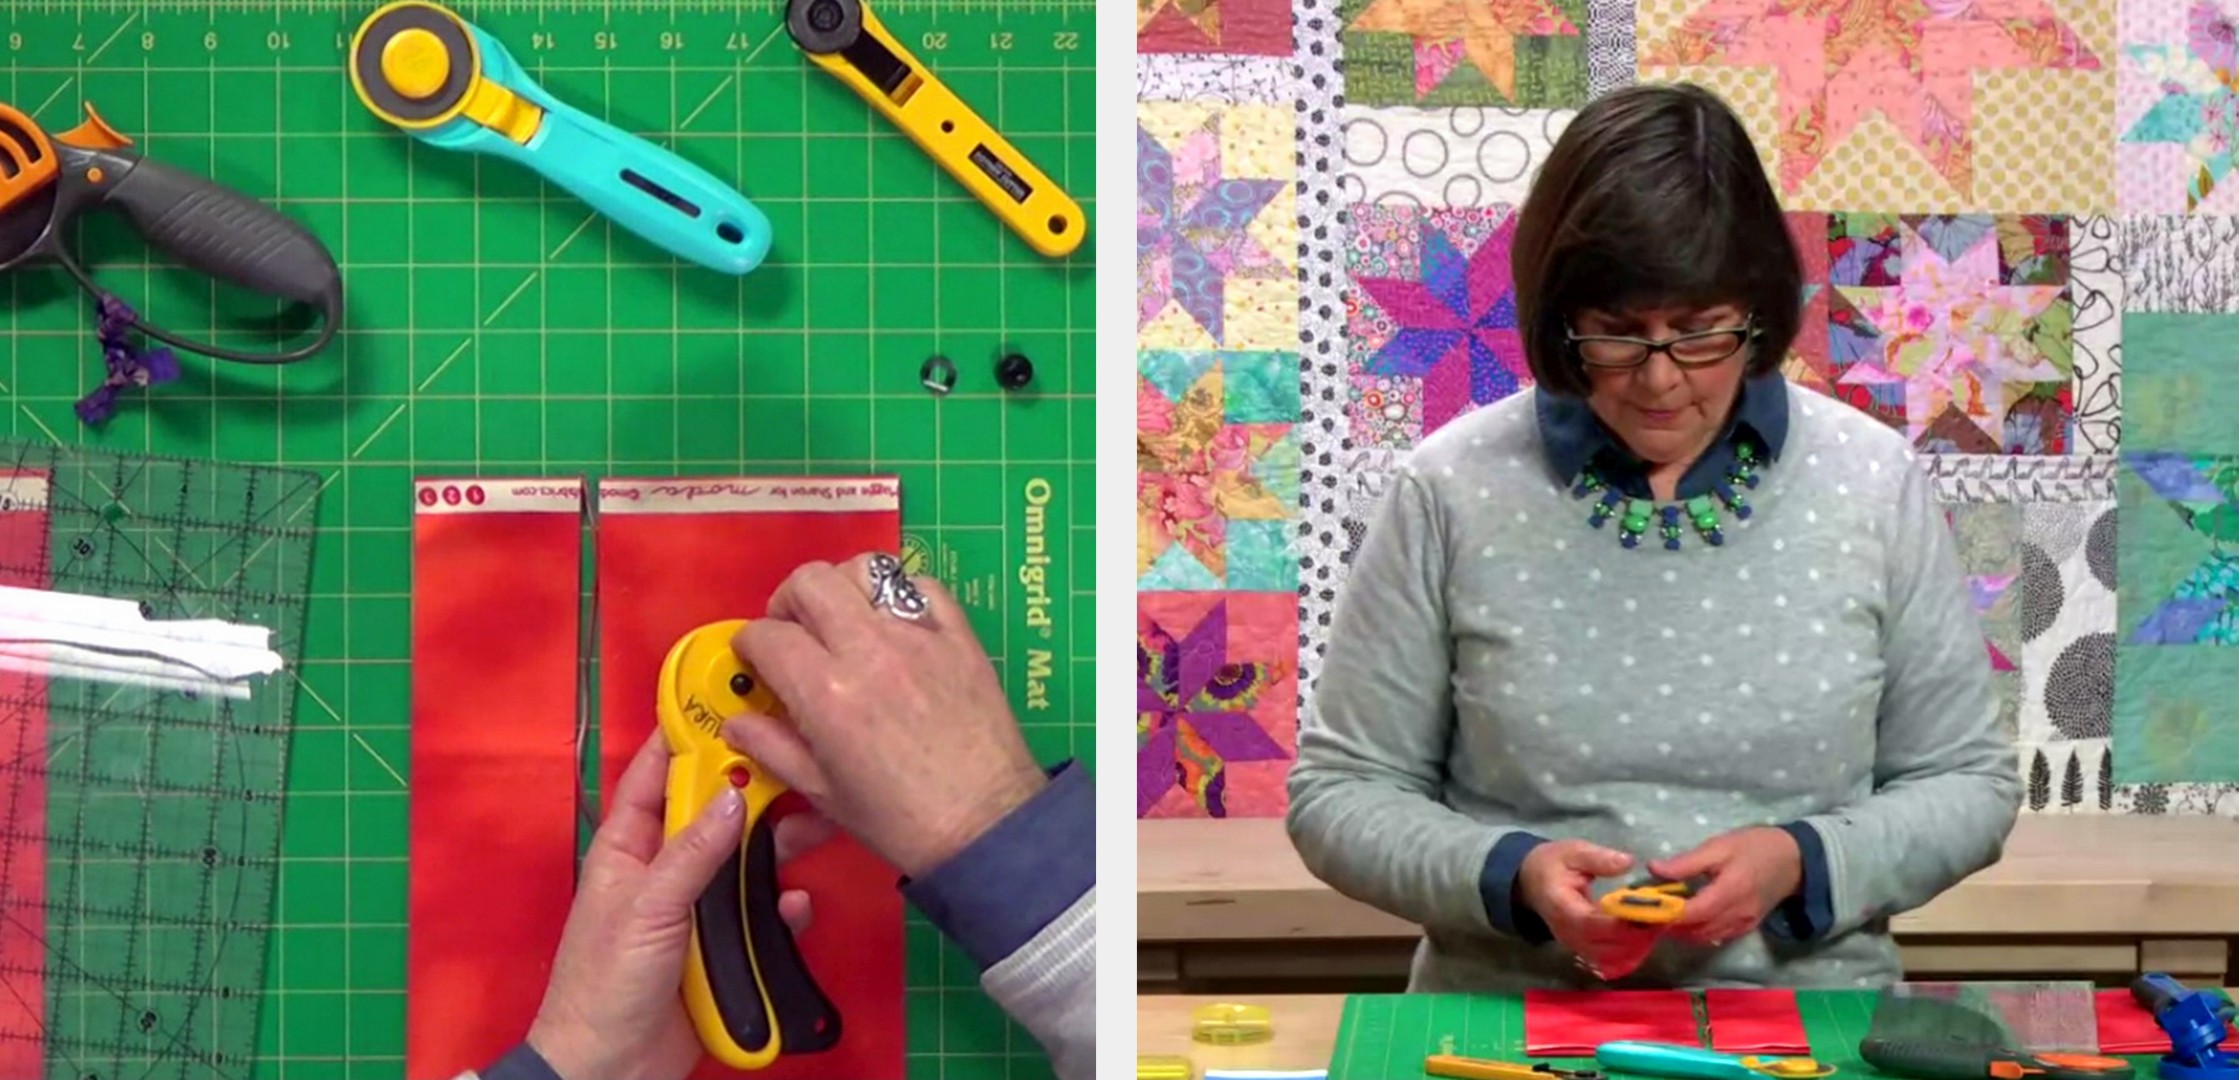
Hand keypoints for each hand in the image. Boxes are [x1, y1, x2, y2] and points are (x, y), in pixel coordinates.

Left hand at [525, 731, 832, 1079]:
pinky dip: (783, 906)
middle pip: (715, 809)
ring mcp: (696, 905)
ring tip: (818, 827)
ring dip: (779, 845)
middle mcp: (665, 867)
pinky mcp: (723, 944)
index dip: (690, 733)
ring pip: (746, 857)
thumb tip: (733, 795)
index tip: (729, 696)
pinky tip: (796, 904)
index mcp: (629, 845)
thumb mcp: (647, 909)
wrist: (610, 1071)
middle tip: (798, 761)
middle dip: (755, 787)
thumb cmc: (604, 986)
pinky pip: (762, 913)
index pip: (658, 771)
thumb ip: (693, 853)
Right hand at [724, 553, 1047, 878]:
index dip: (749, 645)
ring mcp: (918, 636)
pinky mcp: (958, 636)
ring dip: (842, 588)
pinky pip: (923, 584)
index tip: (754, 659)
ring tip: (841, 621)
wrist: (986, 825)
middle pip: (810, 581)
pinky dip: (900, 592)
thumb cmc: (905, 821)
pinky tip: (894, 623)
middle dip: (787, 602)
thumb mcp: (824, 793)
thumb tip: (738, 724)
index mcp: (828, 693)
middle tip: (791, 633)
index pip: (767, 635)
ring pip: (865, 569)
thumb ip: (774, 749)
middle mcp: (870, 651)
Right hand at [1516, 839, 1663, 980]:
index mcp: (1563, 908)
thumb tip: (1627, 862)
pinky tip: (1646, 937)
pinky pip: (1611, 961)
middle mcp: (1569, 934)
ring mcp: (1576, 946)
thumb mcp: (1573, 851)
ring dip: (1638, 946)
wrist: (1530, 883)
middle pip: (1607, 947)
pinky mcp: (1584, 951)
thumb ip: (1598, 858)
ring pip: (1612, 959)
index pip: (1594, 923)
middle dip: (1639, 936)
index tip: (1652, 912)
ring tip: (1660, 925)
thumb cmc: (1552, 864)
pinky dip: (1631, 953)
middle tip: (1665, 917)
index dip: (1623, 923)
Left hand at [1648, 826, 1802, 946]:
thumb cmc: (1754, 847)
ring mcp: (1743, 925)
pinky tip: (1688, 918)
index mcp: (1728, 893)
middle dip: (1669, 924)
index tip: (1643, 907)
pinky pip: (1717, 936)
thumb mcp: (1718, 847)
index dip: (1664, 914)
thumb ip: (1686, 863)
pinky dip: (1699, 932)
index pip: (1690, 914)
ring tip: (1665, 913)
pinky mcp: (1746, 927)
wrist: (1794, 860)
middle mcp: (1736, 916)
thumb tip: (1653, 869)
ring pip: (1704, 937)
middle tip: (1649, 911)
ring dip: (1683, 931)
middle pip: (1694, 931)